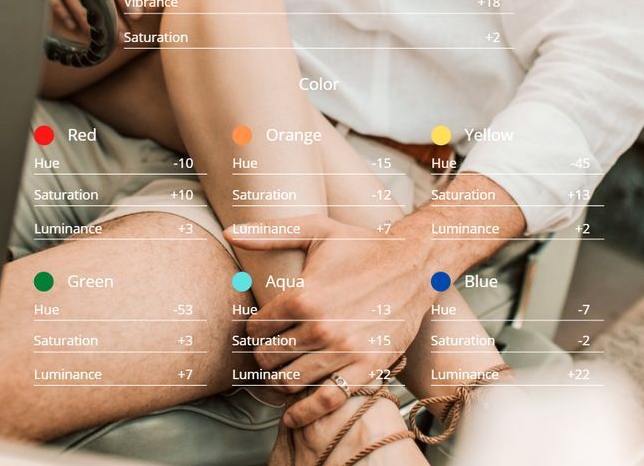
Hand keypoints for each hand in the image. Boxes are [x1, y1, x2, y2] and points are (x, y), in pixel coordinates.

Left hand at [225, 214, 432, 428]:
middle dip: (262, 356)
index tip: (259, 329)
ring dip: (279, 381)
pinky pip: (327, 402)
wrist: (414, 263)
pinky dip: (305, 413)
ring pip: (291, 382)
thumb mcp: (317, 229)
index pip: (256, 329)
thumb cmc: (362, 245)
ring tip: (282, 372)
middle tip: (268, 352)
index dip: (252, 330)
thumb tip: (229, 232)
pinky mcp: (368, 367)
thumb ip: (271, 233)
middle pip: (269, 359)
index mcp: (304, 295)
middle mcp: (322, 326)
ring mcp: (345, 351)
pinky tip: (293, 414)